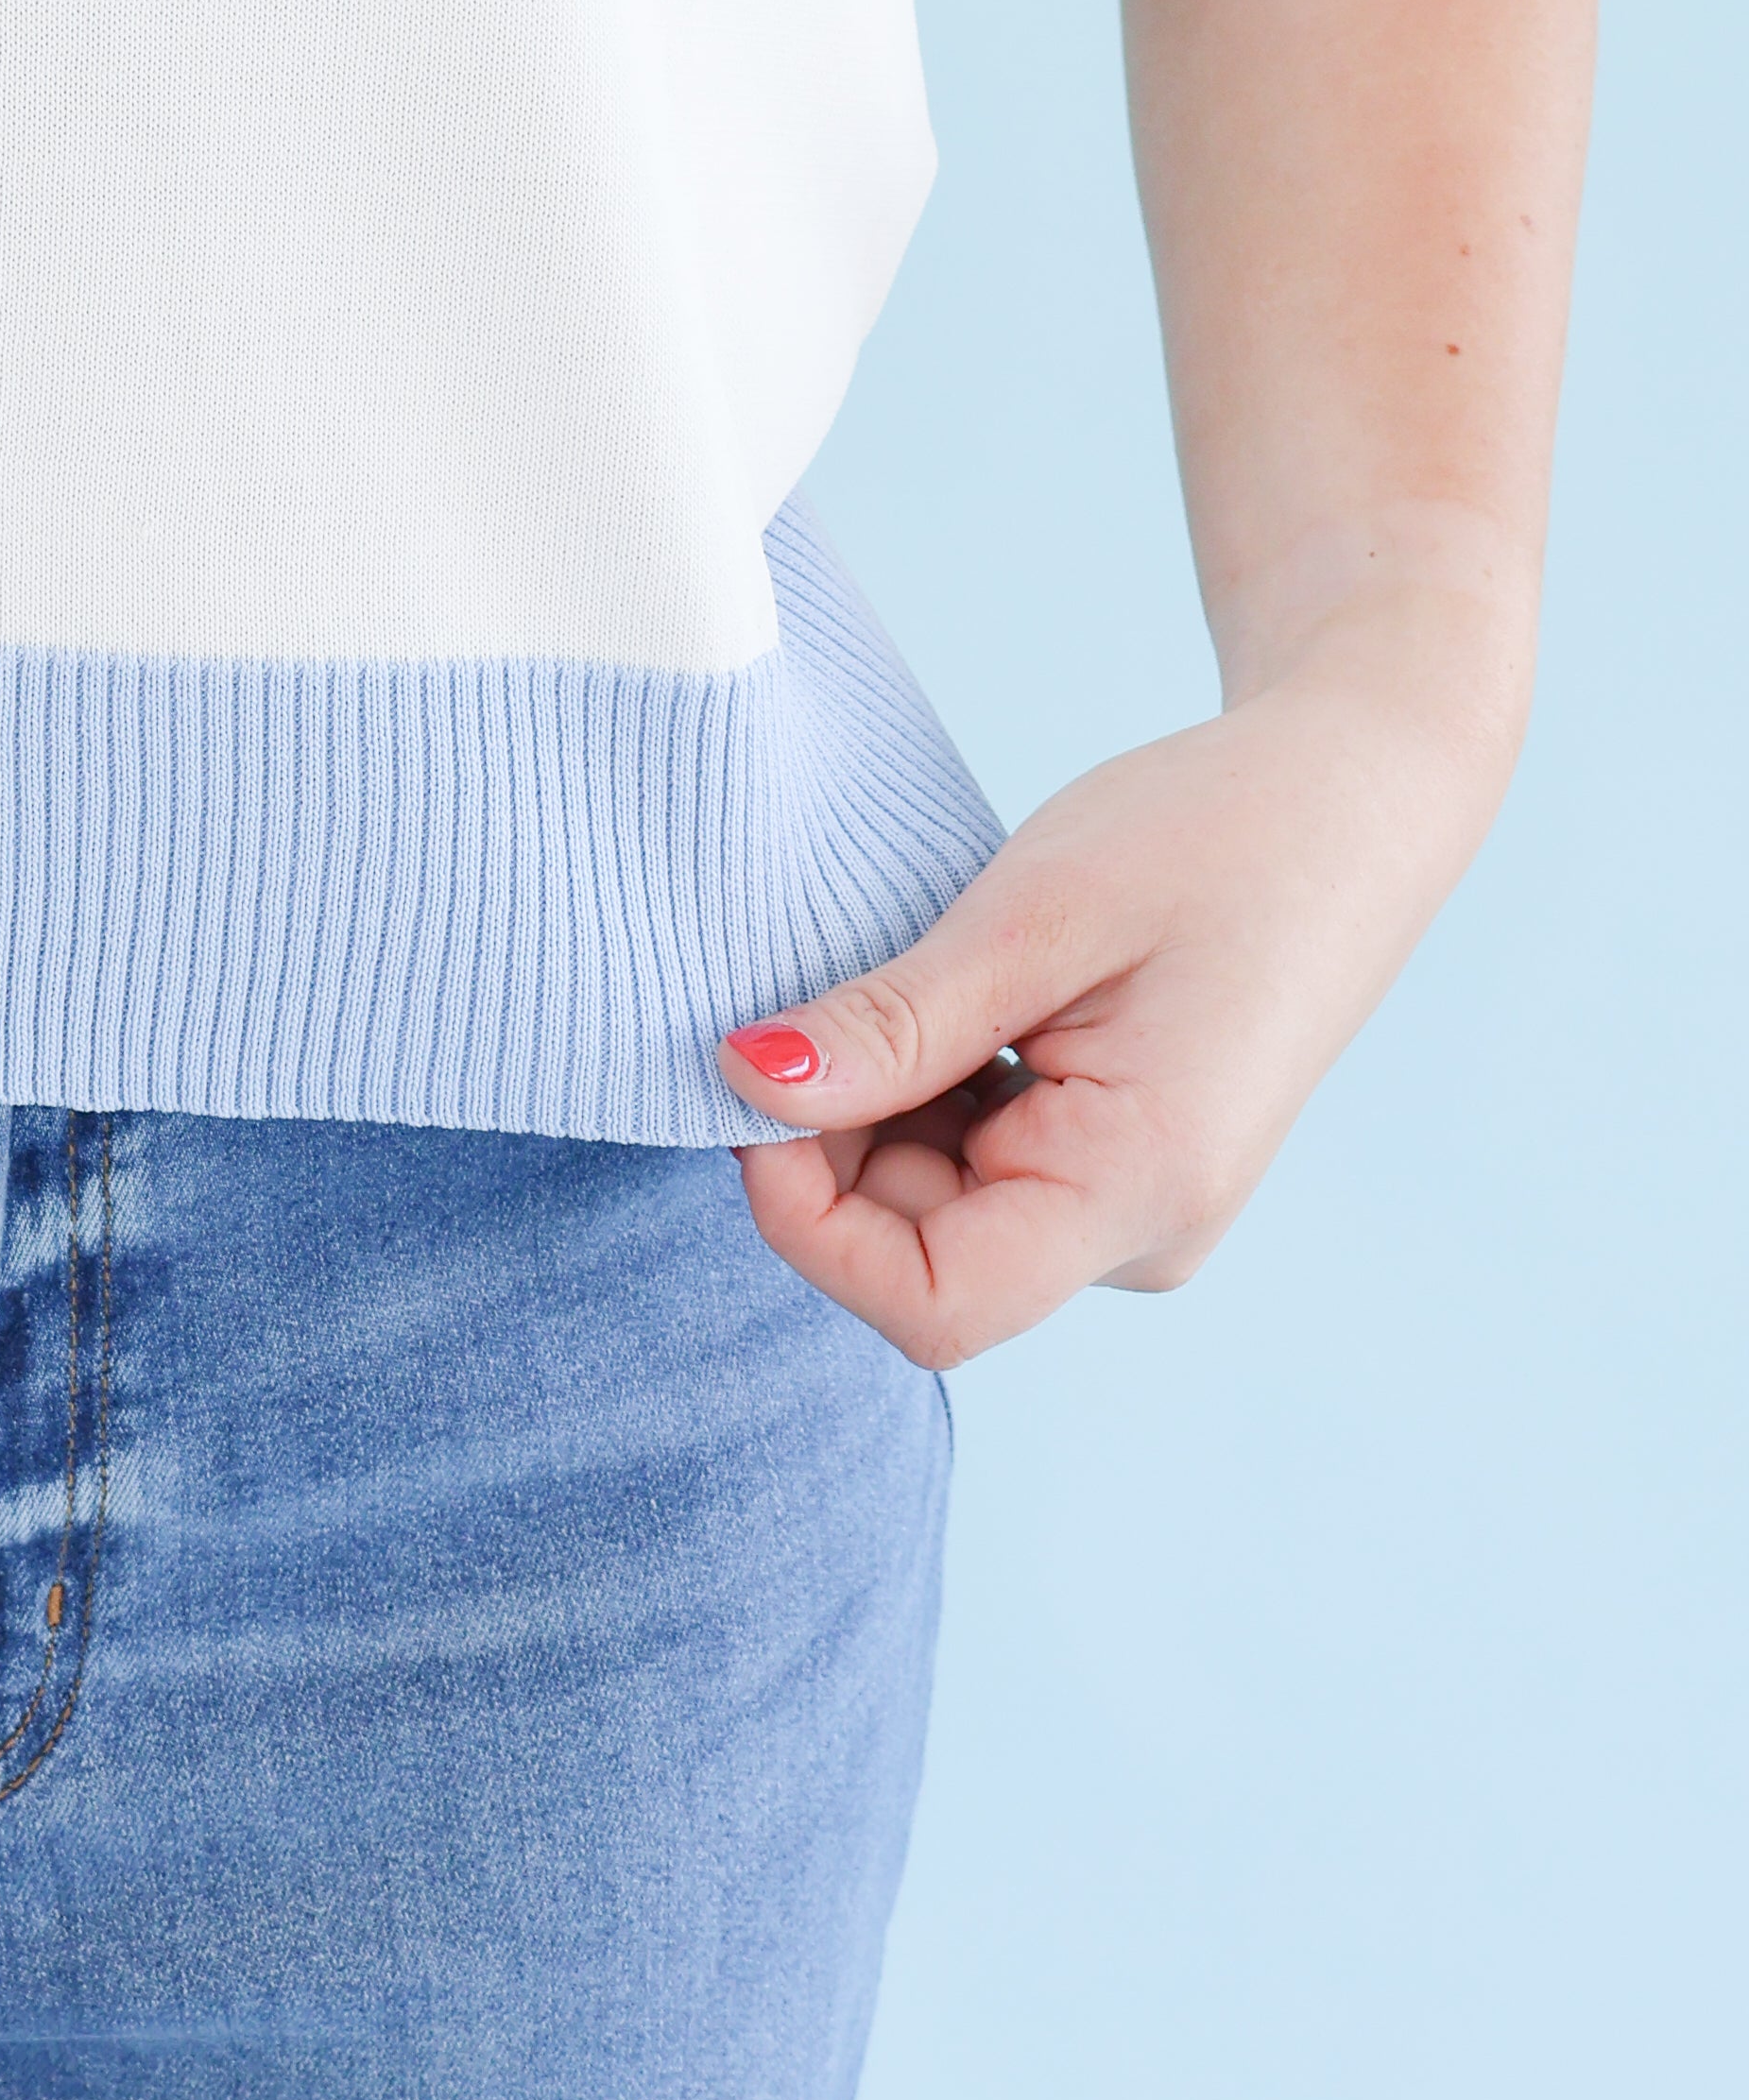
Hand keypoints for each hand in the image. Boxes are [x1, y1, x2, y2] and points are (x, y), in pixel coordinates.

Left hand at [715, 607, 1520, 1368]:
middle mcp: (1146, 1232)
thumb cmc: (1217, 835)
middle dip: (833, 1145)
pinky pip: (981, 1170)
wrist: (1356, 794)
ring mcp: (1136, 1206)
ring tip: (917, 977)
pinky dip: (928, 1095)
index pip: (930, 1305)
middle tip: (820, 994)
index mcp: (1142, 1188)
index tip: (755, 1083)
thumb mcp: (1033, 916)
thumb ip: (893, 1025)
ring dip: (880, 1111)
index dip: (809, 1220)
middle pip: (920, 1255)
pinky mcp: (1121, 1165)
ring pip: (937, 1212)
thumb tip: (744, 1085)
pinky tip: (959, 999)